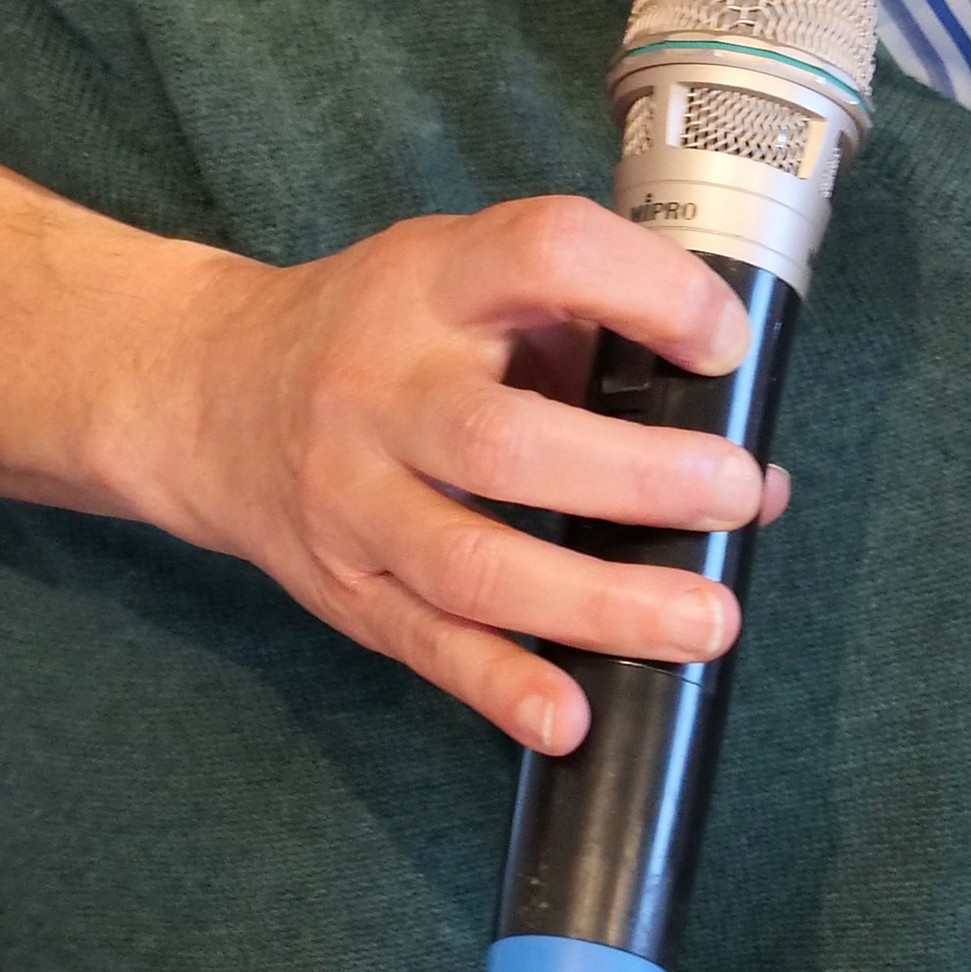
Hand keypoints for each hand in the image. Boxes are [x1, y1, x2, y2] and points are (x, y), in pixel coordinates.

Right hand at [135, 197, 793, 754]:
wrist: (213, 392)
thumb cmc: (383, 331)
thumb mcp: (467, 283)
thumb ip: (599, 346)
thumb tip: (757, 473)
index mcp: (432, 281)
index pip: (542, 256)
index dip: (647, 291)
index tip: (725, 342)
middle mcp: (381, 385)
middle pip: (504, 440)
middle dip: (636, 477)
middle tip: (735, 491)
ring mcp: (353, 495)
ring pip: (471, 562)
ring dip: (598, 603)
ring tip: (706, 619)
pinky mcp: (343, 586)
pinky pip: (426, 646)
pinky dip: (502, 688)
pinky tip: (573, 716)